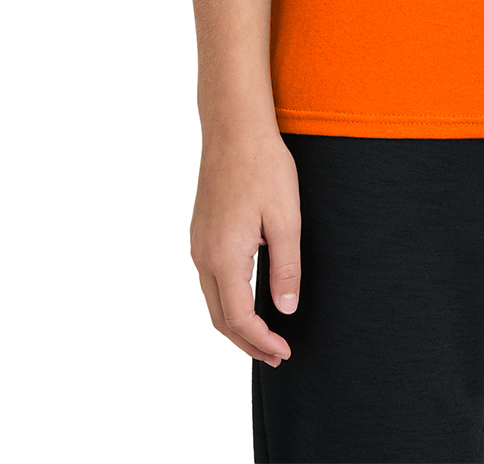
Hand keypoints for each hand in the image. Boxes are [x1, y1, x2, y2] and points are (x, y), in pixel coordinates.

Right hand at [190, 127, 300, 365]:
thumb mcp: (286, 219)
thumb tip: (286, 309)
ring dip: (236, 324)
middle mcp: (203, 256)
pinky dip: (227, 301)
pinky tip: (247, 299)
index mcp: (224, 257)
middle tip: (276, 355)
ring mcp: (198, 244)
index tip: (285, 352)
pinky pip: (209, 280)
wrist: (234, 129)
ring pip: (212, 300)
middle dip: (247, 342)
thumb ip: (286, 268)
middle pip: (220, 318)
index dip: (262, 341)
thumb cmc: (263, 168)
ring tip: (264, 335)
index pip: (240, 319)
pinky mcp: (200, 232)